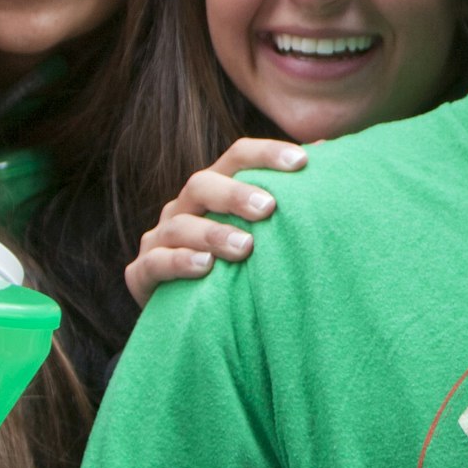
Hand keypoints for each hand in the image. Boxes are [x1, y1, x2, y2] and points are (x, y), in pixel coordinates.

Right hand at [125, 139, 307, 300]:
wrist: (188, 316)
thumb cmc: (234, 265)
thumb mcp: (258, 232)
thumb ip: (285, 197)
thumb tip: (326, 150)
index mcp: (213, 190)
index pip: (236, 157)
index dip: (266, 154)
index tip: (302, 162)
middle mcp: (183, 208)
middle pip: (202, 184)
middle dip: (235, 194)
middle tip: (269, 207)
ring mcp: (159, 239)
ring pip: (180, 225)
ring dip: (213, 233)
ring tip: (245, 247)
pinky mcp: (141, 274)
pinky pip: (155, 263)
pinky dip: (179, 263)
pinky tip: (205, 267)